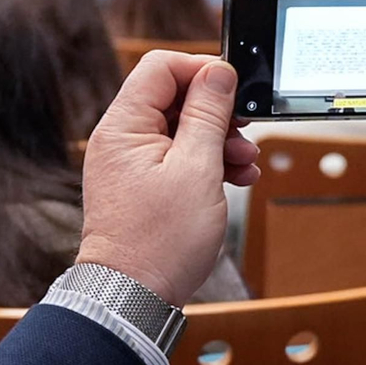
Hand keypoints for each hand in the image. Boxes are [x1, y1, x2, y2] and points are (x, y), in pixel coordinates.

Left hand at [78, 52, 259, 305]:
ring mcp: (128, 163)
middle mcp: (119, 139)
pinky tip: (233, 178)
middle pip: (173, 97)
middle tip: (245, 132)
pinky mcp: (140, 185)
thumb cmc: (159, 242)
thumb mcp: (197, 169)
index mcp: (123, 126)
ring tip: (244, 163)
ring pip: (179, 128)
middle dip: (216, 112)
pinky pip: (175, 156)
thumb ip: (208, 114)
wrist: (133, 297)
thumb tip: (218, 72)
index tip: (234, 89)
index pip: (161, 67)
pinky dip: (205, 162)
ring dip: (217, 140)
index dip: (202, 71)